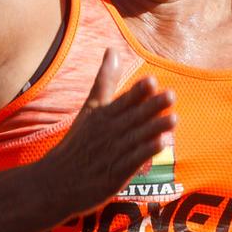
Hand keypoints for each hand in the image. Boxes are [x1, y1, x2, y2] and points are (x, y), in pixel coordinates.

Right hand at [36, 49, 177, 218]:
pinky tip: (161, 145)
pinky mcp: (115, 174)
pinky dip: (146, 153)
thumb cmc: (78, 142)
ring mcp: (112, 153)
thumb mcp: (90, 108)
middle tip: (171, 95)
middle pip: (132, 118)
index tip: (151, 82)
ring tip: (174, 118)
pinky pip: (133, 161)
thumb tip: (113, 50)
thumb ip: (105, 80)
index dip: (137, 92)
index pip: (123, 101)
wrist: (57, 180)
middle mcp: (108, 132)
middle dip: (151, 107)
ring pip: (136, 138)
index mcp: (102, 115)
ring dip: (154, 129)